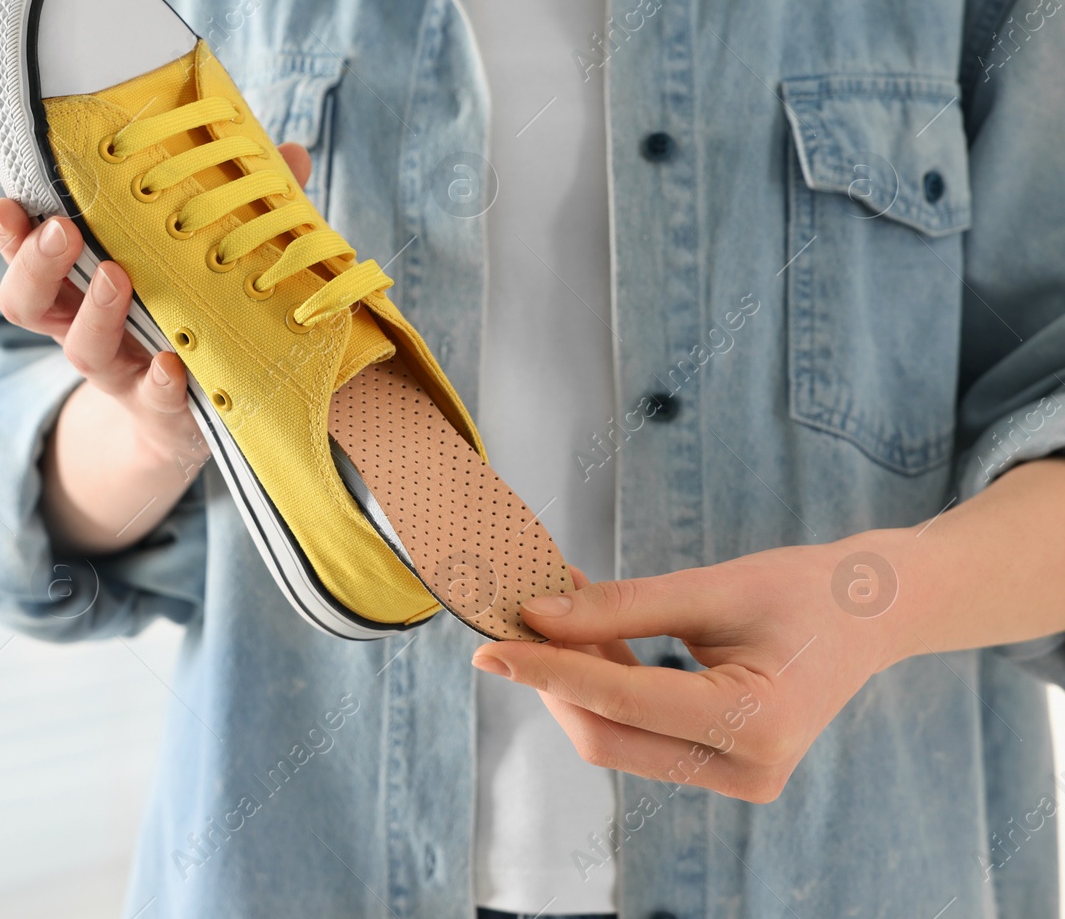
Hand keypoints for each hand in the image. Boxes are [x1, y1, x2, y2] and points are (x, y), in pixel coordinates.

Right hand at [0, 142, 313, 552]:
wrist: (196, 421)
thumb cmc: (192, 320)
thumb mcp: (199, 264)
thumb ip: (237, 208)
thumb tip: (290, 153)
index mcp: (81, 289)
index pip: (29, 258)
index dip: (11, 235)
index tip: (8, 203)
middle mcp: (86, 330)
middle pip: (31, 304)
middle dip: (37, 264)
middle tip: (62, 229)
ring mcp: (121, 374)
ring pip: (83, 350)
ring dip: (96, 312)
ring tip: (116, 277)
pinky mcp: (161, 410)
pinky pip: (153, 398)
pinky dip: (161, 381)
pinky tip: (172, 363)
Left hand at [470, 535, 906, 802]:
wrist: (877, 613)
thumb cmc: (808, 590)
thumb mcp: (715, 587)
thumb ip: (622, 607)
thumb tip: (536, 615)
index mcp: (755, 724)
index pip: (620, 702)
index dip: (546, 670)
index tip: (488, 645)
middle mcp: (747, 769)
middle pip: (608, 735)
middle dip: (553, 679)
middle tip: (516, 618)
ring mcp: (737, 778)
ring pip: (618, 738)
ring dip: (575, 682)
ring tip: (552, 616)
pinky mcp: (724, 768)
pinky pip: (642, 734)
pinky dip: (607, 689)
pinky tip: (586, 639)